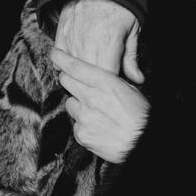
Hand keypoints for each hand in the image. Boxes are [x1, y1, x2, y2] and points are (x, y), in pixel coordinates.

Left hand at [50, 47, 149, 162]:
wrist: (141, 141)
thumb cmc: (140, 115)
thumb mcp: (131, 90)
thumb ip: (113, 81)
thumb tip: (104, 74)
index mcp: (105, 83)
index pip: (75, 66)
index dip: (62, 58)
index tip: (55, 53)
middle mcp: (91, 97)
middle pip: (66, 81)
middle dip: (69, 79)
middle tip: (79, 83)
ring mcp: (84, 116)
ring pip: (70, 103)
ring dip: (78, 103)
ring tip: (96, 110)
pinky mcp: (81, 133)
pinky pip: (75, 123)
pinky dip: (83, 123)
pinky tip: (97, 124)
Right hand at [55, 0, 143, 83]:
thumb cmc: (120, 8)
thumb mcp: (132, 31)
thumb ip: (131, 58)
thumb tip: (138, 79)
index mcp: (108, 46)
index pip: (106, 79)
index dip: (112, 84)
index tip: (116, 82)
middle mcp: (86, 46)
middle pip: (87, 78)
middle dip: (96, 82)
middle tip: (105, 76)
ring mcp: (71, 41)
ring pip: (70, 71)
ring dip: (80, 74)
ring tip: (91, 69)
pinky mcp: (60, 36)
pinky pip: (58, 59)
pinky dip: (65, 64)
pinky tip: (76, 61)